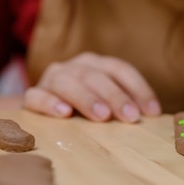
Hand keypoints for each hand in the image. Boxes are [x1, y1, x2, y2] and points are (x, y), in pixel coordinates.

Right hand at [22, 52, 161, 121]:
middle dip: (115, 96)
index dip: (138, 88)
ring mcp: (51, 79)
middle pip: (95, 75)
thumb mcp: (104, 105)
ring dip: (86, 98)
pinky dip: (49, 103)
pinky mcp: (31, 96)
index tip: (152, 113)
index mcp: (95, 64)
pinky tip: (63, 114)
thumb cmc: (82, 111)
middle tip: (130, 117)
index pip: (119, 69)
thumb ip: (123, 108)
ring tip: (102, 116)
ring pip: (66, 82)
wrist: (41, 112)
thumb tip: (151, 119)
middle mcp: (73, 67)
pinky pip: (36, 96)